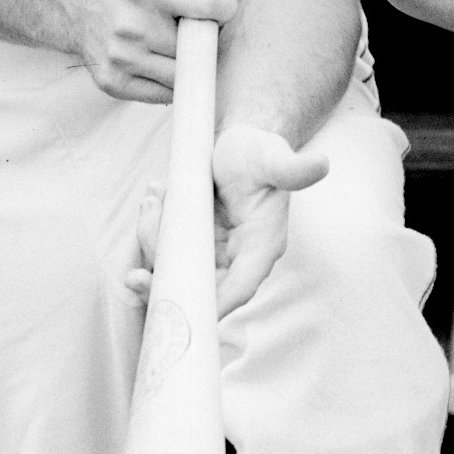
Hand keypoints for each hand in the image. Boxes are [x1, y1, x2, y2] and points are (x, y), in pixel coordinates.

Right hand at [57, 0, 237, 102]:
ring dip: (188, 62)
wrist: (80, 6)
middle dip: (205, 38)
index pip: (210, 6)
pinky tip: (159, 60)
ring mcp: (121, 58)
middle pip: (198, 46)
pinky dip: (170, 80)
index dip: (225, 8)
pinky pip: (164, 94)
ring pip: (183, 74)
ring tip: (174, 43)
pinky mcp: (114, 83)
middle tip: (193, 27)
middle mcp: (131, 26)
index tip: (220, 7)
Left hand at [127, 126, 329, 318]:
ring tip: (153, 198)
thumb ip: (293, 169)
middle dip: (164, 280)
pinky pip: (164, 250)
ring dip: (152, 241)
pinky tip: (154, 197)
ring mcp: (212, 254)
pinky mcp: (192, 245)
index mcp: (261, 247)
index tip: (179, 309)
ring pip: (175, 269)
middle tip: (133, 275)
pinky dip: (151, 230)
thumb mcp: (273, 157)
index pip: (238, 288)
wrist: (240, 144)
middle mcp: (236, 259)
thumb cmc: (260, 152)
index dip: (210, 305)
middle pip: (198, 287)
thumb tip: (320, 165)